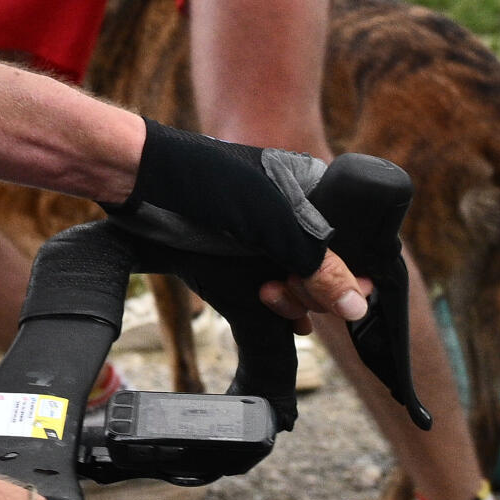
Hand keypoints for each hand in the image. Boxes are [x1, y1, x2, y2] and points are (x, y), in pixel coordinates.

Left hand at [112, 121, 369, 325]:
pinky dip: (281, 310)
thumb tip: (358, 308)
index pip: (355, 244)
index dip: (351, 274)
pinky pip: (274, 292)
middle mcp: (293, 217)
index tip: (336, 294)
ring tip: (267, 294)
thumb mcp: (274, 224)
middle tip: (283, 285)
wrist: (141, 181)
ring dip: (294, 303)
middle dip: (314, 290)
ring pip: (302, 287)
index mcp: (312, 194)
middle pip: (330, 272)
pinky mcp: (239, 259)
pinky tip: (279, 319)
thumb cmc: (208, 186)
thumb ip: (320, 265)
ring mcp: (265, 239)